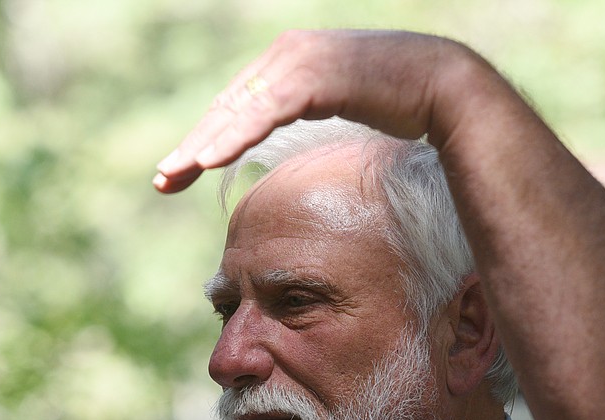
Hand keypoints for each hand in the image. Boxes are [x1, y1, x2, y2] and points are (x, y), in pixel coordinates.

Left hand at [153, 30, 473, 193]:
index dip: (206, 139)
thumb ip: (308, 116)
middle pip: (228, 106)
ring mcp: (301, 59)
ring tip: (176, 175)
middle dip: (193, 146)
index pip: (235, 104)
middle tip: (162, 180)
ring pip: (241, 109)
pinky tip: (211, 160)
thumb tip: (288, 149)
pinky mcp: (317, 74)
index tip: (179, 173)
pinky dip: (236, 136)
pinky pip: (266, 111)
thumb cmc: (396, 103)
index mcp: (288, 62)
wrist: (442, 86)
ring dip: (205, 146)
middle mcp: (288, 53)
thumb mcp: (338, 109)